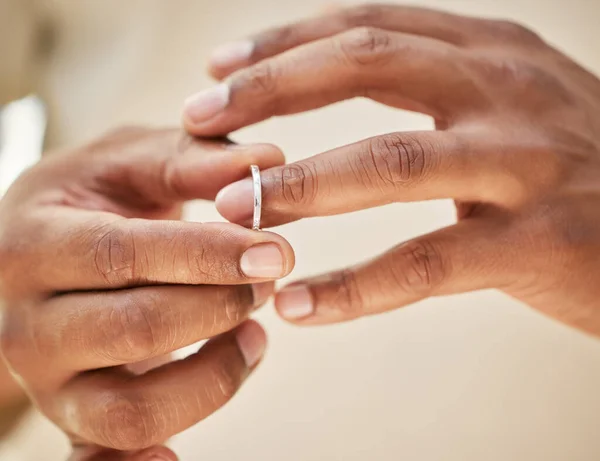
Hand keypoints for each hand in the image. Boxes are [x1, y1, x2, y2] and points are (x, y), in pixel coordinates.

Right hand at [0, 127, 294, 457]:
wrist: (45, 245)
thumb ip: (195, 159)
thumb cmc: (94, 197)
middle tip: (272, 278)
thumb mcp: (130, 160)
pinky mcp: (72, 416)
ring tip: (256, 333)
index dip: (205, 257)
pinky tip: (178, 457)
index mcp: (32, 243)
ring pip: (131, 410)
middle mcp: (27, 321)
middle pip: (134, 330)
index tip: (275, 251)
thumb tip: (268, 160)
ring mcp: (48, 380)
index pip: (123, 255)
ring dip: (214, 376)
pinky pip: (104, 456)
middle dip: (220, 308)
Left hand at [183, 5, 599, 335]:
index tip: (217, 73)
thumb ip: (433, 88)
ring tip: (229, 209)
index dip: (283, 44)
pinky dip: (356, 287)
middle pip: (366, 66)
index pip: (366, 26)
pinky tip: (300, 305)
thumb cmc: (570, 169)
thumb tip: (330, 88)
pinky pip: (427, 264)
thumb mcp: (503, 103)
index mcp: (489, 52)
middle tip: (197, 123)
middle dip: (271, 92)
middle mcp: (506, 90)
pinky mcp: (540, 243)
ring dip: (299, 184)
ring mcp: (526, 164)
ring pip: (389, 163)